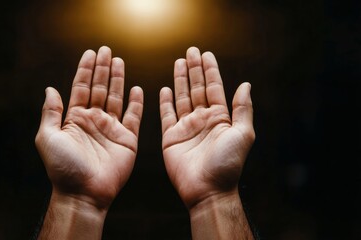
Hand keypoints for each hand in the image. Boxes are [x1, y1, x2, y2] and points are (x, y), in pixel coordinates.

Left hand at [35, 46, 143, 209]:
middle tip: (106, 50)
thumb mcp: (47, 137)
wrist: (84, 192)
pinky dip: (136, 103)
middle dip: (102, 69)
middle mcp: (93, 120)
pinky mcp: (127, 139)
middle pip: (100, 88)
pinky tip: (136, 88)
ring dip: (118, 79)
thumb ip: (50, 112)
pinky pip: (133, 116)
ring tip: (119, 61)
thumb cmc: (63, 168)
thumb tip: (50, 89)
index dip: (86, 70)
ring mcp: (111, 129)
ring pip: (116, 97)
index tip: (90, 53)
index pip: (81, 88)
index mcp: (75, 119)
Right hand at [159, 47, 254, 208]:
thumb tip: (246, 85)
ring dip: (180, 80)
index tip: (206, 54)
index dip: (210, 70)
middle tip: (190, 51)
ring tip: (179, 62)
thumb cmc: (227, 164)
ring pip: (182, 97)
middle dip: (194, 69)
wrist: (207, 189)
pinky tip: (165, 88)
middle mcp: (202, 119)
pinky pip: (166, 115)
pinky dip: (165, 101)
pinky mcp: (171, 137)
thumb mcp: (242, 134)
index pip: (213, 88)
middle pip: (197, 88)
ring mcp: (186, 127)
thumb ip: (242, 108)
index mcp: (219, 118)